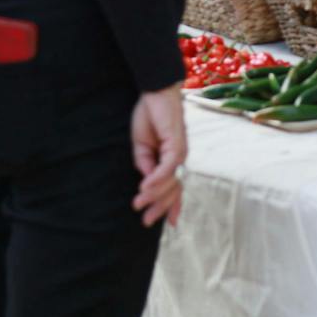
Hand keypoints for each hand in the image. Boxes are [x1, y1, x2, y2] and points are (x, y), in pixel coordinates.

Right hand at [130, 85, 187, 228]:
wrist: (155, 93)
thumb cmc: (149, 116)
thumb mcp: (141, 146)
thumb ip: (145, 164)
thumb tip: (146, 183)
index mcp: (171, 160)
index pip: (175, 187)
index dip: (172, 206)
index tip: (169, 224)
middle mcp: (179, 158)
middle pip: (174, 190)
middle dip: (160, 207)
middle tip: (146, 221)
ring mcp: (179, 152)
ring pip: (170, 182)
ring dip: (153, 195)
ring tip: (138, 203)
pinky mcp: (175, 144)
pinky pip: (167, 167)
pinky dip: (156, 179)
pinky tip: (144, 187)